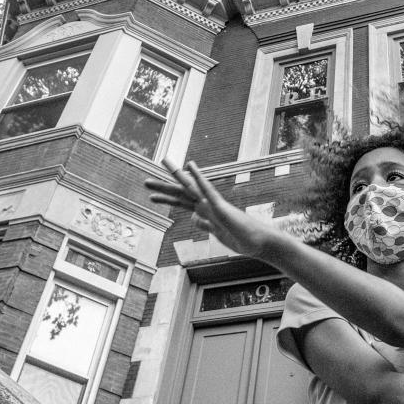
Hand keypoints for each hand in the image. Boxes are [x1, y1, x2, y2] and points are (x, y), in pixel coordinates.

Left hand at [145, 160, 280, 259]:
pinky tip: (191, 165)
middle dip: (163, 187)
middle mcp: (207, 205)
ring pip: (190, 188)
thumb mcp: (216, 233)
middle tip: (145, 182)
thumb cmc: (241, 238)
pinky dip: (198, 177)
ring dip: (176, 175)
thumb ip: (205, 224)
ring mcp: (213, 204)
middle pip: (181, 193)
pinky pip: (207, 189)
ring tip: (163, 161)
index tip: (152, 194)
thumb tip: (193, 217)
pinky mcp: (220, 207)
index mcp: (205, 212)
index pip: (181, 202)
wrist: (259, 243)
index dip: (166, 198)